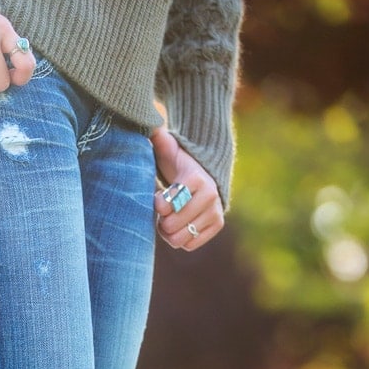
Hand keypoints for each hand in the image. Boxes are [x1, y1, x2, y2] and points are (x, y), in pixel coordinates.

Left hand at [151, 128, 223, 250]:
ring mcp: (216, 211)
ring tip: (169, 218)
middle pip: (171, 225)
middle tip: (163, 210)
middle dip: (161, 220)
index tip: (158, 195)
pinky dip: (181, 239)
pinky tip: (181, 224)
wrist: (204, 172)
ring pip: (179, 239)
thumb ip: (158, 138)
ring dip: (169, 232)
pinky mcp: (218, 224)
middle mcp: (210, 196)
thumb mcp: (167, 149)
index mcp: (196, 178)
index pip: (168, 204)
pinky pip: (190, 244)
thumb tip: (150, 124)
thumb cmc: (178, 163)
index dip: (158, 204)